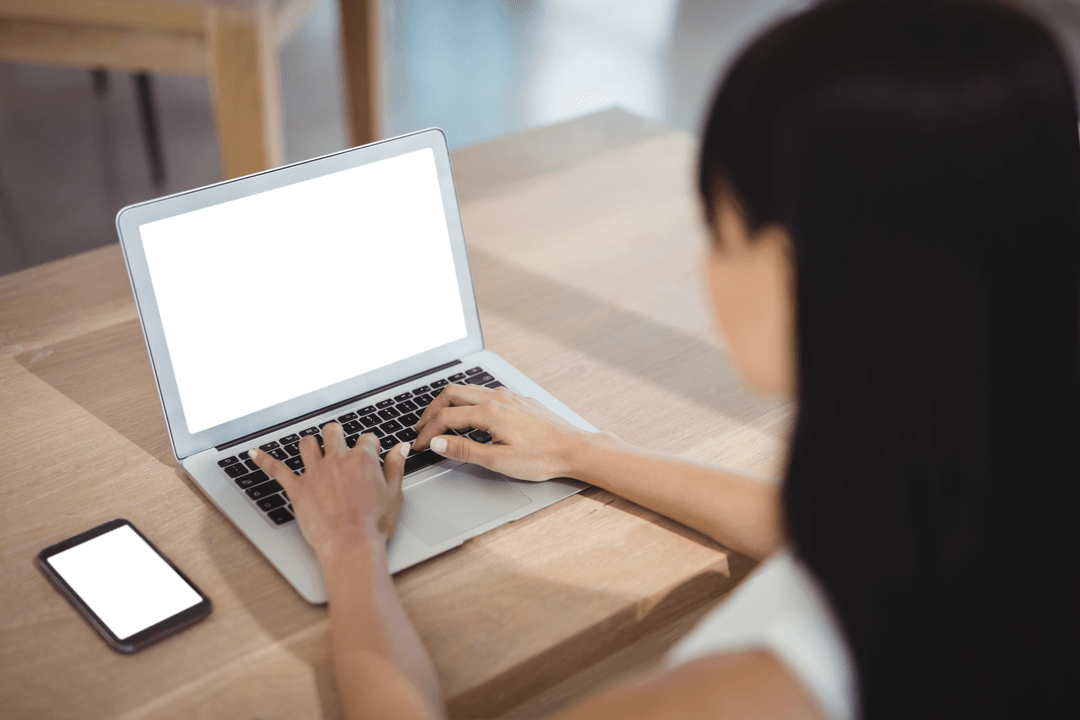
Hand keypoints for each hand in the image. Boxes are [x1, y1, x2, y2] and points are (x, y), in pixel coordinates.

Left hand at [249, 422, 408, 560]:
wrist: (351, 544)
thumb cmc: (374, 524)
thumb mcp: (394, 494)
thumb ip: (396, 467)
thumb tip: (400, 448)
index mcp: (362, 459)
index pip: (367, 439)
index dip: (370, 446)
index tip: (371, 453)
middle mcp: (337, 460)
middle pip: (333, 432)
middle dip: (336, 434)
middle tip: (338, 442)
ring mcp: (315, 473)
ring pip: (307, 444)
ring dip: (310, 444)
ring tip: (312, 447)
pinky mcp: (298, 488)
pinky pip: (277, 469)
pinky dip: (265, 460)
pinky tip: (254, 454)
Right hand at [412, 383, 593, 481]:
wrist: (574, 448)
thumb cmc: (542, 457)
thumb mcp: (498, 460)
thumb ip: (464, 450)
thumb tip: (438, 443)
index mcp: (489, 412)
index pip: (446, 418)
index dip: (428, 432)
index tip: (419, 445)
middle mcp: (497, 397)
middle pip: (452, 393)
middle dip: (432, 410)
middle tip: (421, 428)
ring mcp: (509, 395)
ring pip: (468, 390)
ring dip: (449, 403)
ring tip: (439, 420)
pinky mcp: (519, 398)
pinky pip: (484, 392)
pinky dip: (467, 401)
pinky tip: (470, 414)